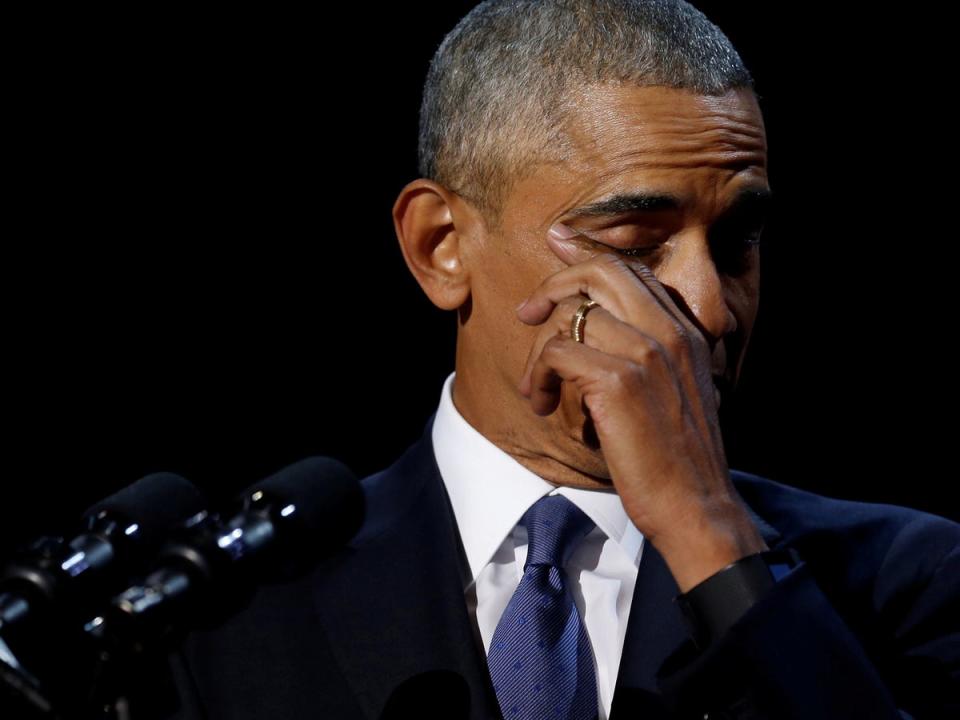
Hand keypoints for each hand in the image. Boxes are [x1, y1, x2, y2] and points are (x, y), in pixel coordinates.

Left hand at [516, 225, 766, 591]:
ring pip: (572, 315)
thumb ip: (648, 355)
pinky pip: (557, 350)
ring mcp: (646, 353)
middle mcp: (670, 332)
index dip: (588, 254)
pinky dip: (539, 376)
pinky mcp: (619, 381)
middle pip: (602, 271)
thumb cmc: (678, 459)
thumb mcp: (675, 394)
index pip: (633, 271)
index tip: (558, 244)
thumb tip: (599, 329)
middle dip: (555, 283)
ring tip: (539, 390)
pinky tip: (543, 404)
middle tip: (527, 312)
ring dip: (539, 353)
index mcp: (687, 332)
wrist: (696, 507)